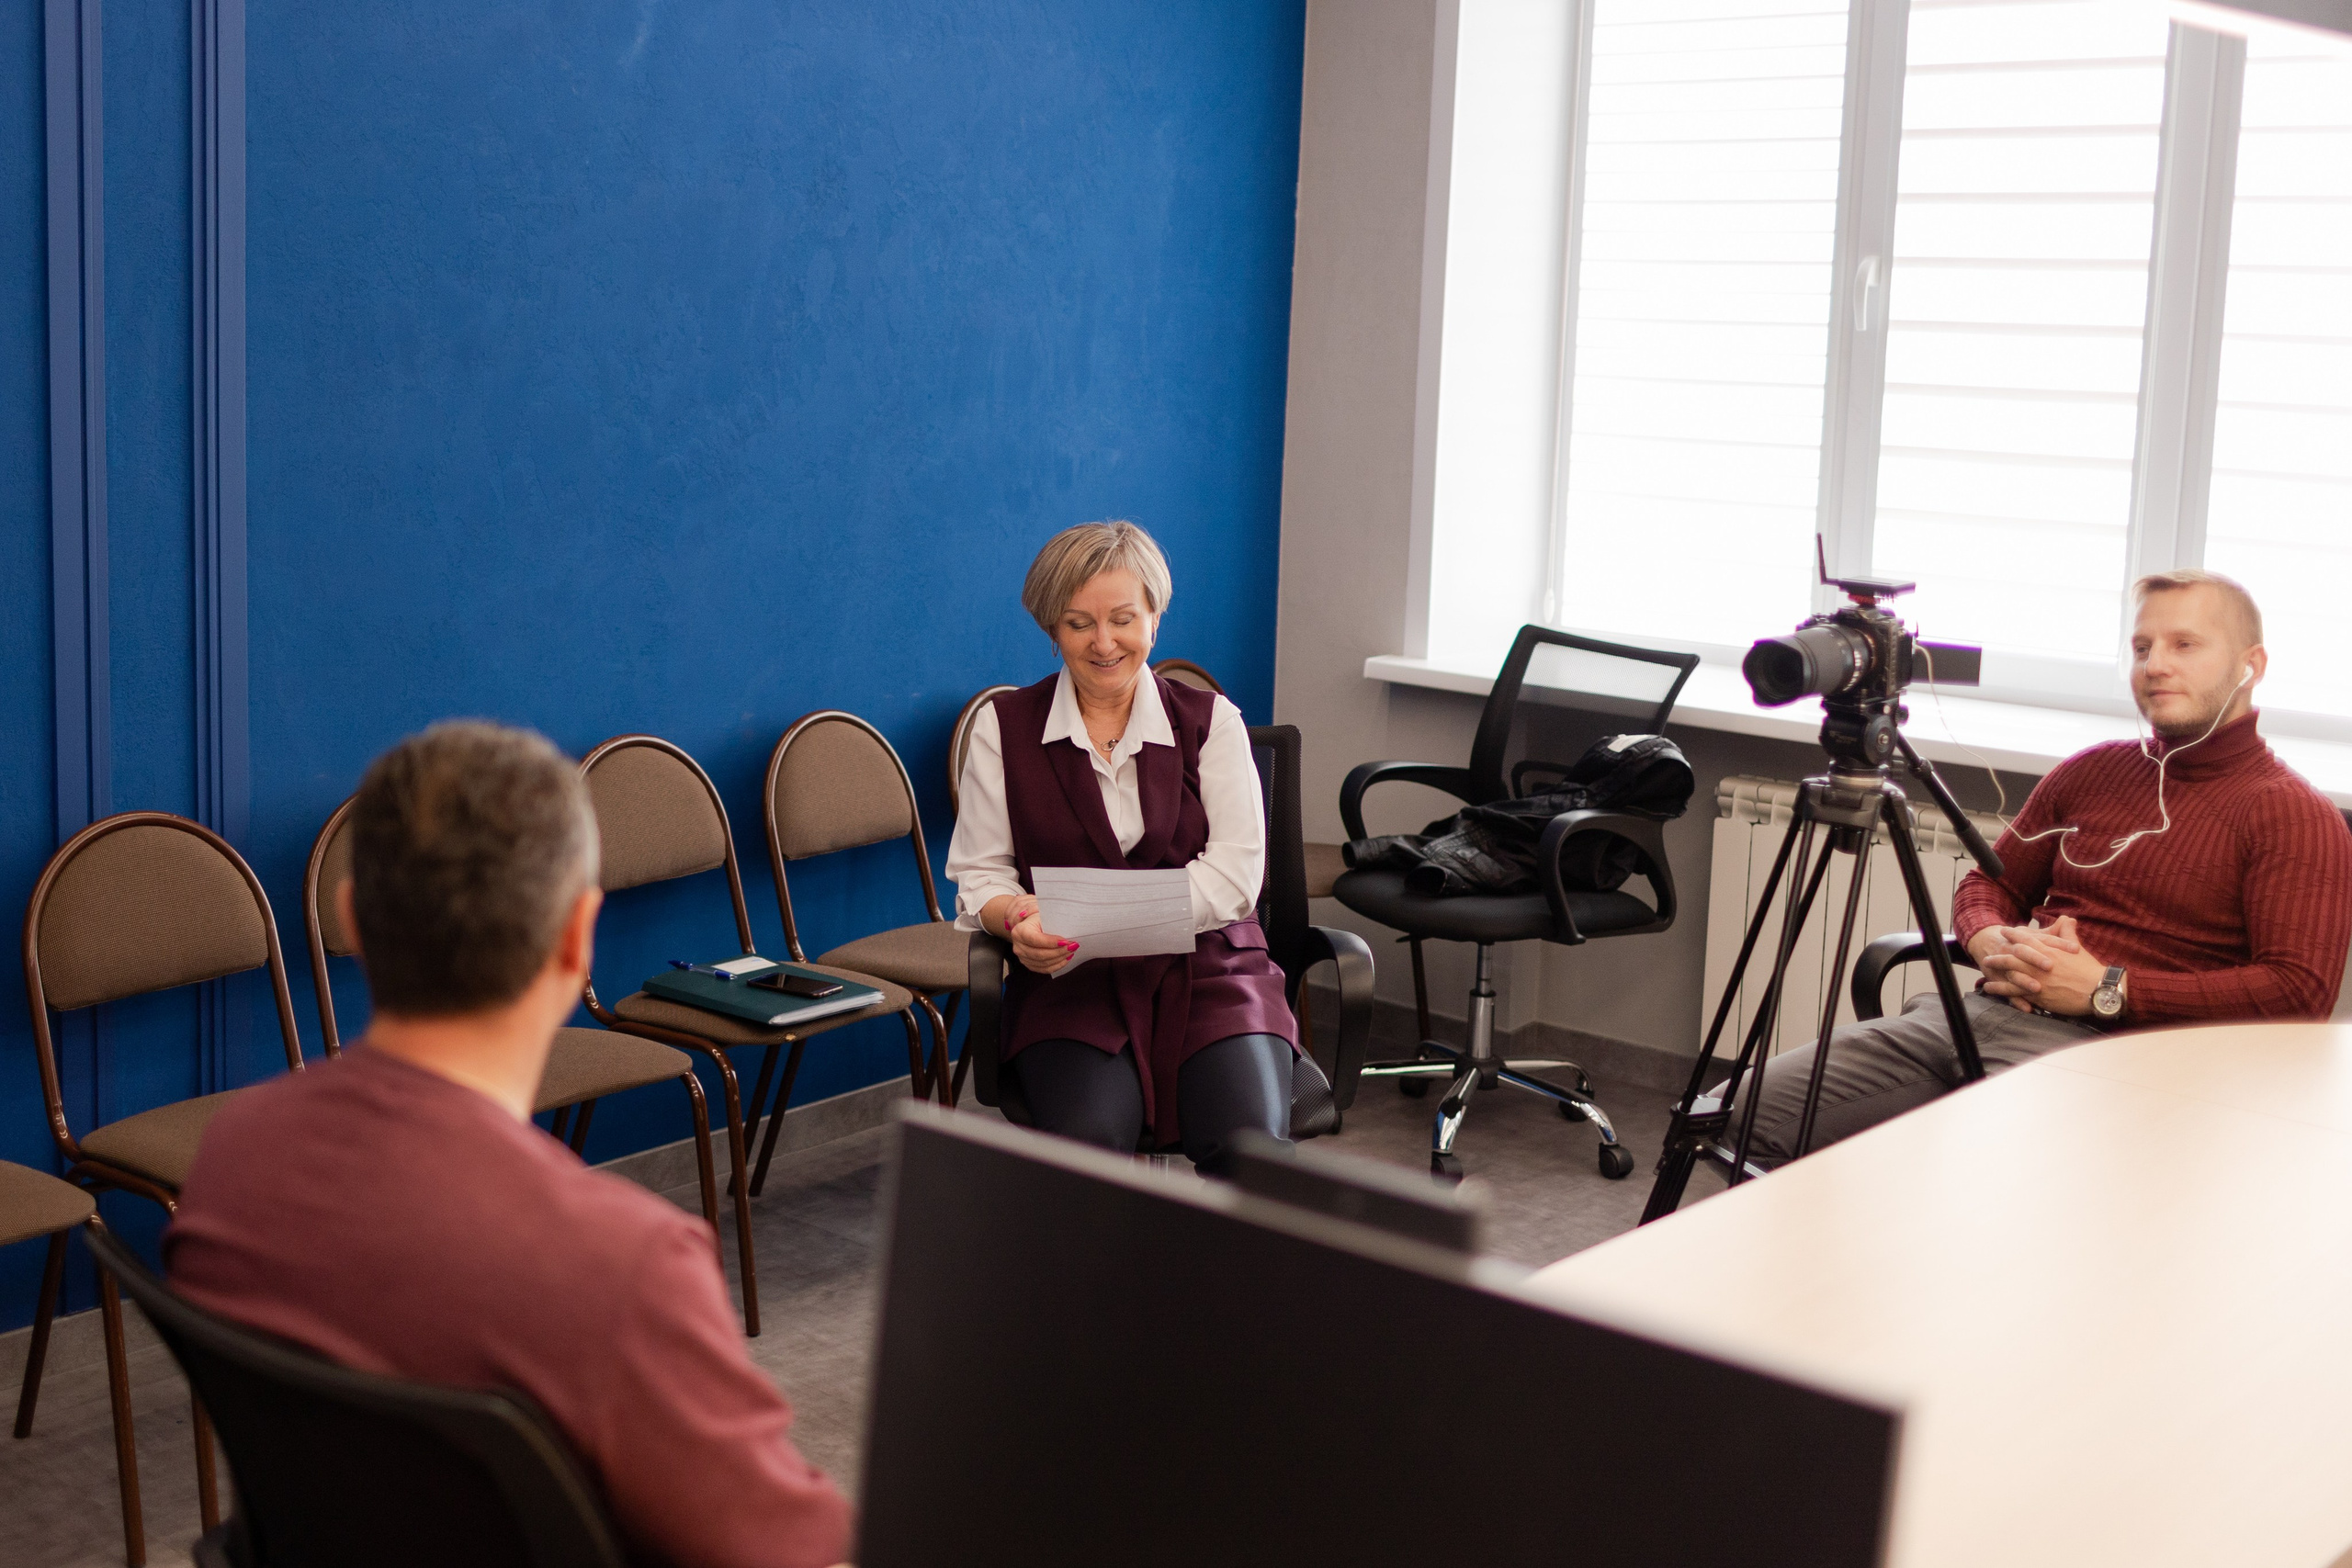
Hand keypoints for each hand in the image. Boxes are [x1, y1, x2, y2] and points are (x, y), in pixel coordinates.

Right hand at [989, 895, 1077, 974]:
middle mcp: (1018, 946)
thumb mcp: (1042, 914)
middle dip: (1059, 951)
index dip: (1051, 942)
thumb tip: (1067, 922)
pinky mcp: (1029, 964)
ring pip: (1044, 963)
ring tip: (1071, 951)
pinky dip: (1057, 965)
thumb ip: (1051, 919)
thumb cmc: (1037, 919)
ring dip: (1060, 958)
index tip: (1066, 941)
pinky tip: (1065, 958)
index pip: (1036, 940)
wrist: (1029, 925)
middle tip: (1073, 946)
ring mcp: (1022, 957)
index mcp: (1020, 931)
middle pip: (1040, 954)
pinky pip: (1044, 969)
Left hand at [1976, 916, 2105, 1015]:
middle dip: (2000, 953)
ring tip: (1985, 966)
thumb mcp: (2078, 948)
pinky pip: (2013, 991)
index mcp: (2048, 951)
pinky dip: (2000, 989)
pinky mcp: (2037, 995)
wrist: (2098, 990)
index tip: (2004, 931)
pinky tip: (1989, 987)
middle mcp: (2039, 964)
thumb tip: (2067, 918)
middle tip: (1988, 951)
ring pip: (2010, 972)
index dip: (2014, 935)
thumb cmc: (2090, 970)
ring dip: (1996, 969)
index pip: (2026, 940)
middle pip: (2013, 956)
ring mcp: (2036, 979)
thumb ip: (2068, 933)